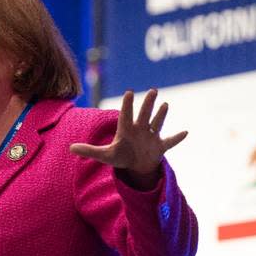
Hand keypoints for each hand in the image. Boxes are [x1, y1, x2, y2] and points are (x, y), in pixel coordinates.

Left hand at [70, 88, 187, 189]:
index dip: (127, 105)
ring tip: (166, 105)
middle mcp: (140, 129)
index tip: (129, 93)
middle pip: (144, 114)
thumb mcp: (105, 155)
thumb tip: (70, 148)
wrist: (136, 165)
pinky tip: (186, 132)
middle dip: (147, 104)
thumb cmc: (120, 156)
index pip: (126, 115)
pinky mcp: (160, 146)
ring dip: (161, 115)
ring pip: (157, 123)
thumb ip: (89, 150)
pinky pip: (170, 141)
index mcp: (126, 130)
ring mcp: (151, 137)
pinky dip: (177, 138)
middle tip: (153, 90)